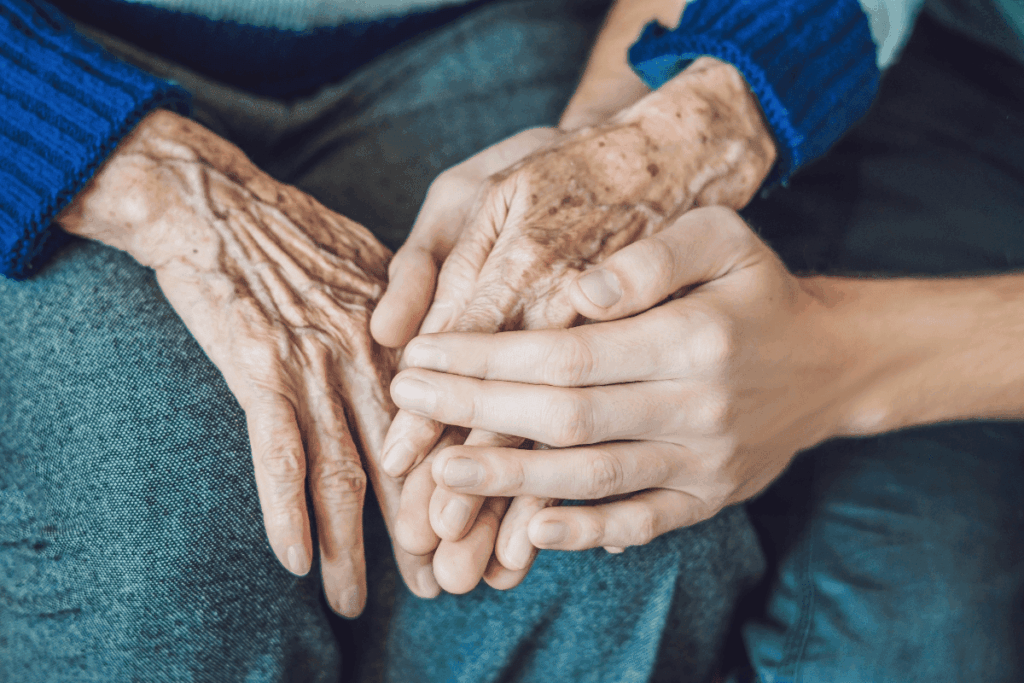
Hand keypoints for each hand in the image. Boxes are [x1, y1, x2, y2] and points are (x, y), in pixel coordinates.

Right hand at [57, 110, 430, 613]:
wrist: (215, 201)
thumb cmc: (294, 233)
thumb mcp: (374, 267)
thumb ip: (410, 325)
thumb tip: (432, 367)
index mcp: (406, 334)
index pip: (447, 425)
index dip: (463, 484)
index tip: (478, 531)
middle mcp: (372, 355)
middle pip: (409, 462)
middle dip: (423, 530)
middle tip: (443, 585)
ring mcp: (316, 364)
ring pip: (345, 471)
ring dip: (353, 546)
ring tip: (360, 602)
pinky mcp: (259, 369)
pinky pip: (278, 454)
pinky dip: (286, 512)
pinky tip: (294, 561)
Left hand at [393, 206, 854, 550]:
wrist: (831, 363)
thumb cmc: (758, 290)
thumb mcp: (721, 238)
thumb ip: (648, 259)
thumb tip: (575, 294)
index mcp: (693, 337)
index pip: (567, 354)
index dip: (487, 359)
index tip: (424, 354)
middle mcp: (697, 407)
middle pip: (565, 418)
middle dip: (474, 413)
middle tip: (406, 403)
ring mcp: (704, 462)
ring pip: (591, 479)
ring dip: (508, 480)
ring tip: (439, 473)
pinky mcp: (707, 499)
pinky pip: (639, 524)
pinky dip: (584, 532)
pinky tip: (527, 529)